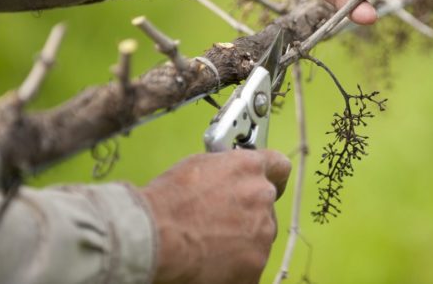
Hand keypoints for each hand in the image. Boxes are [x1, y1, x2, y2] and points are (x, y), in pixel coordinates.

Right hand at [140, 150, 290, 283]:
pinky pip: (250, 265)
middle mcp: (261, 196)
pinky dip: (235, 267)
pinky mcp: (255, 265)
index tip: (267, 183)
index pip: (279, 166)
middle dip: (248, 213)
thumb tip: (226, 176)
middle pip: (265, 206)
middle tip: (219, 222)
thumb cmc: (166, 202)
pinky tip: (210, 263)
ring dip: (242, 240)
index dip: (273, 177)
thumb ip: (225, 169)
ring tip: (208, 244)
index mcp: (249, 168)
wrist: (153, 238)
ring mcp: (262, 233)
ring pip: (259, 237)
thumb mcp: (197, 165)